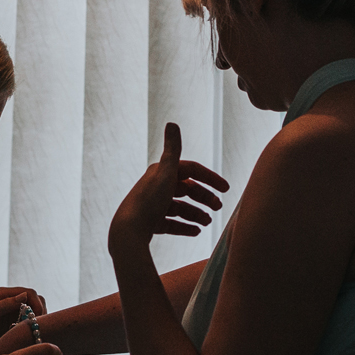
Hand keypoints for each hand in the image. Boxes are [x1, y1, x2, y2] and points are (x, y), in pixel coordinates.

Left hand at [0, 285, 45, 354]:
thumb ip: (4, 304)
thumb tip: (25, 296)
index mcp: (4, 295)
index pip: (29, 293)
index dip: (37, 304)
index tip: (37, 319)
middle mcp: (11, 302)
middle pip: (36, 301)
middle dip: (41, 312)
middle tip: (38, 327)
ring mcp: (15, 314)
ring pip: (37, 312)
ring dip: (40, 320)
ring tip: (34, 333)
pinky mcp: (16, 326)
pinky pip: (32, 323)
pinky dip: (36, 328)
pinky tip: (31, 337)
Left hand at [109, 122, 228, 258]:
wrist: (128, 230)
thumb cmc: (148, 200)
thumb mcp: (165, 173)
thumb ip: (172, 149)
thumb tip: (172, 123)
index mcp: (161, 172)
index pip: (190, 170)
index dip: (209, 177)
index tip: (226, 189)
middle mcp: (156, 187)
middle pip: (186, 190)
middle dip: (204, 197)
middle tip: (219, 207)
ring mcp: (154, 206)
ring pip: (180, 208)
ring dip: (196, 213)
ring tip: (208, 221)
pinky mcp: (151, 223)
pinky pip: (172, 224)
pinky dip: (185, 227)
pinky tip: (196, 231)